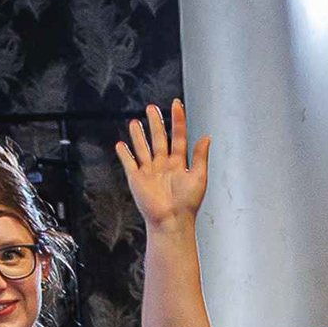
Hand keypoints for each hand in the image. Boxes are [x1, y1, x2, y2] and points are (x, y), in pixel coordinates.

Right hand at [116, 101, 206, 230]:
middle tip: (151, 108)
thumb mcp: (199, 177)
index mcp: (179, 163)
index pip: (178, 136)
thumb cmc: (187, 204)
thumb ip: (200, 156)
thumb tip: (206, 137)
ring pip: (143, 148)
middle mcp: (163, 165)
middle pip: (159, 138)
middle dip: (155, 123)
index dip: (177, 120)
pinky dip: (124, 154)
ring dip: (138, 135)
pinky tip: (121, 145)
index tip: (176, 105)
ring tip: (135, 122)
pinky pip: (129, 163)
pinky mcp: (137, 179)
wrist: (171, 221)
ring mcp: (149, 171)